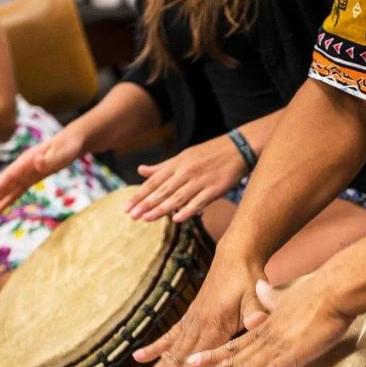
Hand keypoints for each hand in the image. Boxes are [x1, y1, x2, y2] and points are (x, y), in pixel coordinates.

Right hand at [0, 129, 82, 214]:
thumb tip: (37, 161)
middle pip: (2, 184)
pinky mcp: (31, 179)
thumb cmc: (67, 147)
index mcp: (26, 161)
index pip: (8, 177)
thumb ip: (49, 159)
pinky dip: (7, 200)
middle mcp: (22, 168)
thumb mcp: (61, 153)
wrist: (71, 142)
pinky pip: (16, 192)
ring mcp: (25, 173)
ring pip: (6, 189)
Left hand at [123, 134, 247, 222]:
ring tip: (147, 219)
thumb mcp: (184, 156)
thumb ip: (162, 166)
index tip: (126, 207)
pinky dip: (188, 209)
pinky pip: (199, 201)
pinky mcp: (215, 189)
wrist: (239, 148)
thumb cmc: (209, 154)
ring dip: (161, 209)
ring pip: (178, 196)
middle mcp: (186, 171)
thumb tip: (141, 170)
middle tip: (131, 216)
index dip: (140, 194)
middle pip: (163, 190)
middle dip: (146, 203)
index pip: (154, 181)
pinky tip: (176, 218)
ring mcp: (201, 180)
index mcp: (177, 164)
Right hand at [130, 255, 268, 366]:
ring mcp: (191, 321)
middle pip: (176, 358)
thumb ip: (257, 312)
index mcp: (215, 323)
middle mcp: (198, 324)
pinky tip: (138, 359)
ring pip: (169, 351)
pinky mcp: (189, 318)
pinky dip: (154, 349)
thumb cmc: (248, 279)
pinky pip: (169, 336)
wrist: (234, 257)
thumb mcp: (257, 296)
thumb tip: (260, 322)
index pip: (197, 356)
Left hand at [174, 275, 354, 366]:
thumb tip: (262, 290)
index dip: (210, 357)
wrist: (335, 288)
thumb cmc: (319, 294)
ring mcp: (276, 347)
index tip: (189, 365)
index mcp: (263, 329)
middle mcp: (264, 338)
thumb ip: (273, 300)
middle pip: (228, 362)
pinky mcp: (292, 354)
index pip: (231, 346)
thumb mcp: (289, 298)